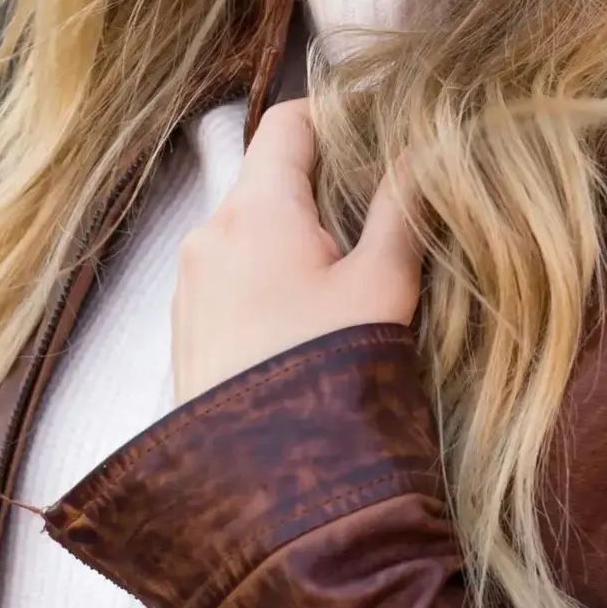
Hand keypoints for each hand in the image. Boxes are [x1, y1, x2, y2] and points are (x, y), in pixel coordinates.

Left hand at [172, 99, 422, 404]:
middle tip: (381, 211)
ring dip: (298, 232)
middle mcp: (209, 233)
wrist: (264, 491)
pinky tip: (311, 318)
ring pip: (250, 226)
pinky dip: (271, 273)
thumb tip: (420, 149)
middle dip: (325, 183)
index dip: (337, 116)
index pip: (289, 120)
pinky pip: (231, 272)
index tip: (381, 135)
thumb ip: (402, 207)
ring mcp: (190, 282)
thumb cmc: (327, 376)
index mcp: (255, 208)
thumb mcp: (382, 286)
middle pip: (269, 174)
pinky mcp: (186, 327)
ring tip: (351, 275)